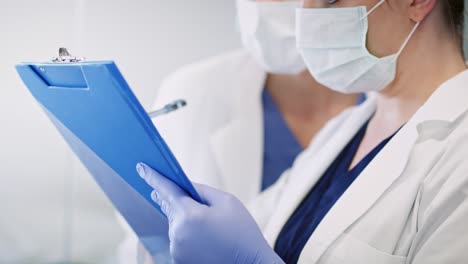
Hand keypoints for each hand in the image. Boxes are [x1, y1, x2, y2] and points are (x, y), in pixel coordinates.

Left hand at [136, 163, 283, 263]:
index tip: (141, 167)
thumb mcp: (227, 202)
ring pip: (175, 224)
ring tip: (208, 224)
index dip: (153, 177)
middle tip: (171, 191)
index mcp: (189, 215)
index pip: (166, 190)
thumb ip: (201, 190)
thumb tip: (182, 185)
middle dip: (174, 199)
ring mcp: (177, 249)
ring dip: (184, 218)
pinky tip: (205, 236)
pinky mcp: (179, 260)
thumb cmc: (242, 232)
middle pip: (170, 208)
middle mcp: (177, 233)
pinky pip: (179, 239)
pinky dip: (187, 233)